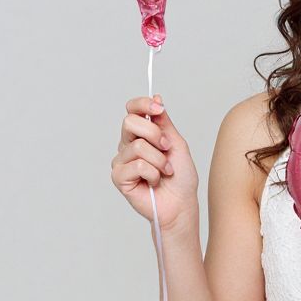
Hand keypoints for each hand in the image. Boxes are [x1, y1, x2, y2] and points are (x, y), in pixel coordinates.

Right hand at [110, 95, 197, 233]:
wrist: (181, 203)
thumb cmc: (180, 177)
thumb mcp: (176, 143)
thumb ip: (164, 122)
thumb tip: (156, 98)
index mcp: (141, 134)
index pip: (132, 110)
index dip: (142, 104)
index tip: (159, 108)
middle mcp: (128, 145)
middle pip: (130, 122)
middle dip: (155, 134)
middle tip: (167, 149)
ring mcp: (121, 161)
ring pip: (138, 146)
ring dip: (159, 160)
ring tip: (165, 171)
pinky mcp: (119, 177)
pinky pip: (137, 165)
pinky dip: (153, 173)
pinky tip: (154, 181)